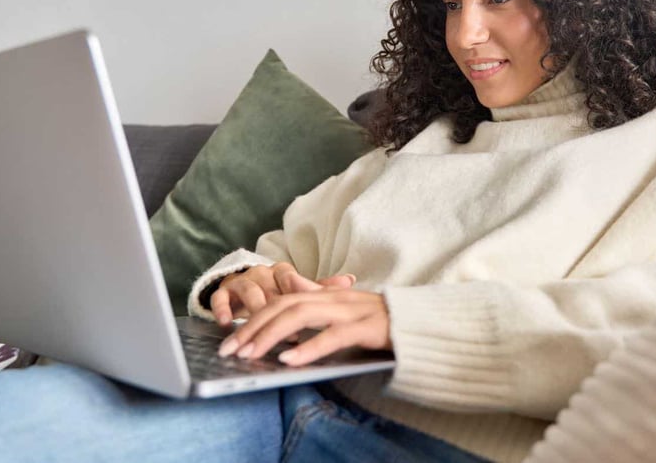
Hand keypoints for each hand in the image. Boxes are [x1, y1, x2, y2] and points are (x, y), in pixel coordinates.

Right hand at [210, 262, 355, 326]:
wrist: (239, 292)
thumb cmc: (274, 294)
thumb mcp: (298, 292)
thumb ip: (320, 288)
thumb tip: (350, 279)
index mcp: (281, 272)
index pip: (290, 278)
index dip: (298, 295)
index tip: (308, 312)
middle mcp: (262, 273)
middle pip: (270, 290)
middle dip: (279, 314)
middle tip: (290, 338)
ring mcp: (242, 281)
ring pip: (248, 292)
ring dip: (256, 315)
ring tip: (262, 336)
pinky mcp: (224, 291)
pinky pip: (220, 297)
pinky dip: (223, 309)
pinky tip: (227, 323)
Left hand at [216, 288, 390, 366]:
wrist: (424, 323)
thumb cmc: (384, 323)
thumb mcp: (346, 313)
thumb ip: (319, 310)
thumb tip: (289, 311)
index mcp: (329, 294)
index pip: (283, 300)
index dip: (256, 316)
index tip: (233, 337)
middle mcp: (336, 298)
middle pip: (285, 305)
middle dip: (254, 327)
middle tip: (230, 350)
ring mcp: (352, 310)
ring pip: (302, 316)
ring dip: (272, 335)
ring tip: (251, 354)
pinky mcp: (368, 327)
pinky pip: (333, 336)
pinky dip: (309, 347)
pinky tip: (289, 360)